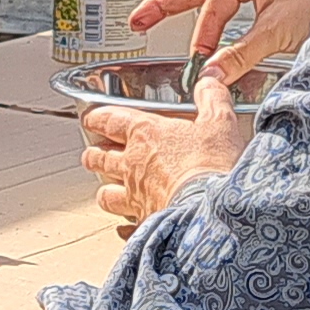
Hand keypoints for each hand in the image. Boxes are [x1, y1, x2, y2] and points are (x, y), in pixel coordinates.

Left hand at [79, 85, 246, 229]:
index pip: (109, 120)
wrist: (211, 211)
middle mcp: (133, 165)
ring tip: (106, 190)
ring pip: (105, 194)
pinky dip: (124, 225)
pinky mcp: (144, 222)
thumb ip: (211, 99)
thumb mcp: (219, 122)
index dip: (97, 118)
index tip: (91, 118)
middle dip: (94, 155)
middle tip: (92, 153)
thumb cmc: (211, 165)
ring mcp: (135, 196)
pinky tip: (126, 226)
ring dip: (105, 190)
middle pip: (99, 158)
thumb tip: (209, 83)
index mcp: (146, 134)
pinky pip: (125, 226)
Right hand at [132, 0, 309, 96]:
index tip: (198, 59)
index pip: (212, 3)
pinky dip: (211, 11)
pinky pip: (229, 0)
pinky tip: (200, 21)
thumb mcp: (278, 33)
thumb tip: (211, 73)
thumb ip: (240, 54)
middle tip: (136, 19)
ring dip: (184, 3)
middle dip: (165, 3)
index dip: (203, 34)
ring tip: (154, 14)